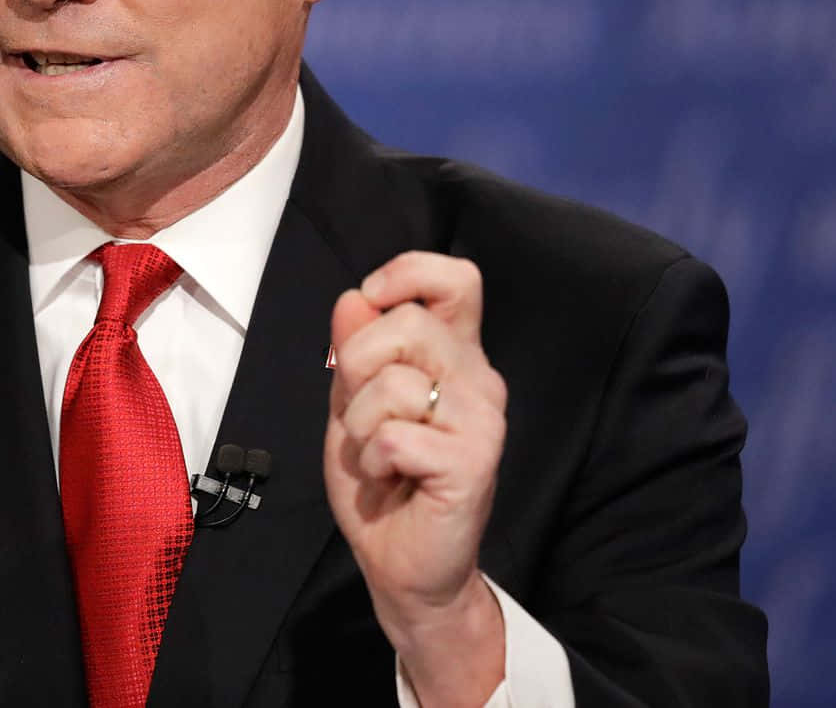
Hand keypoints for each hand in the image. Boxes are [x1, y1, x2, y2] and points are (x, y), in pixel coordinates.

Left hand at [323, 251, 507, 704]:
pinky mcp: (475, 462)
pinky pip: (395, 435)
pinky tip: (388, 478)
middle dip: (357, 363)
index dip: (409, 272)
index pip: (457, 279)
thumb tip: (353, 298)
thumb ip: (354, 350)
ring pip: (394, 382)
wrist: (401, 563)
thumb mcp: (352, 403)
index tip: (372, 300)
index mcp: (454, 356)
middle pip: (409, 322)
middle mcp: (478, 379)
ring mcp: (483, 420)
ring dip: (360, 423)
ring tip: (377, 454)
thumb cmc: (382, 479)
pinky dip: (371, 459)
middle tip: (361, 412)